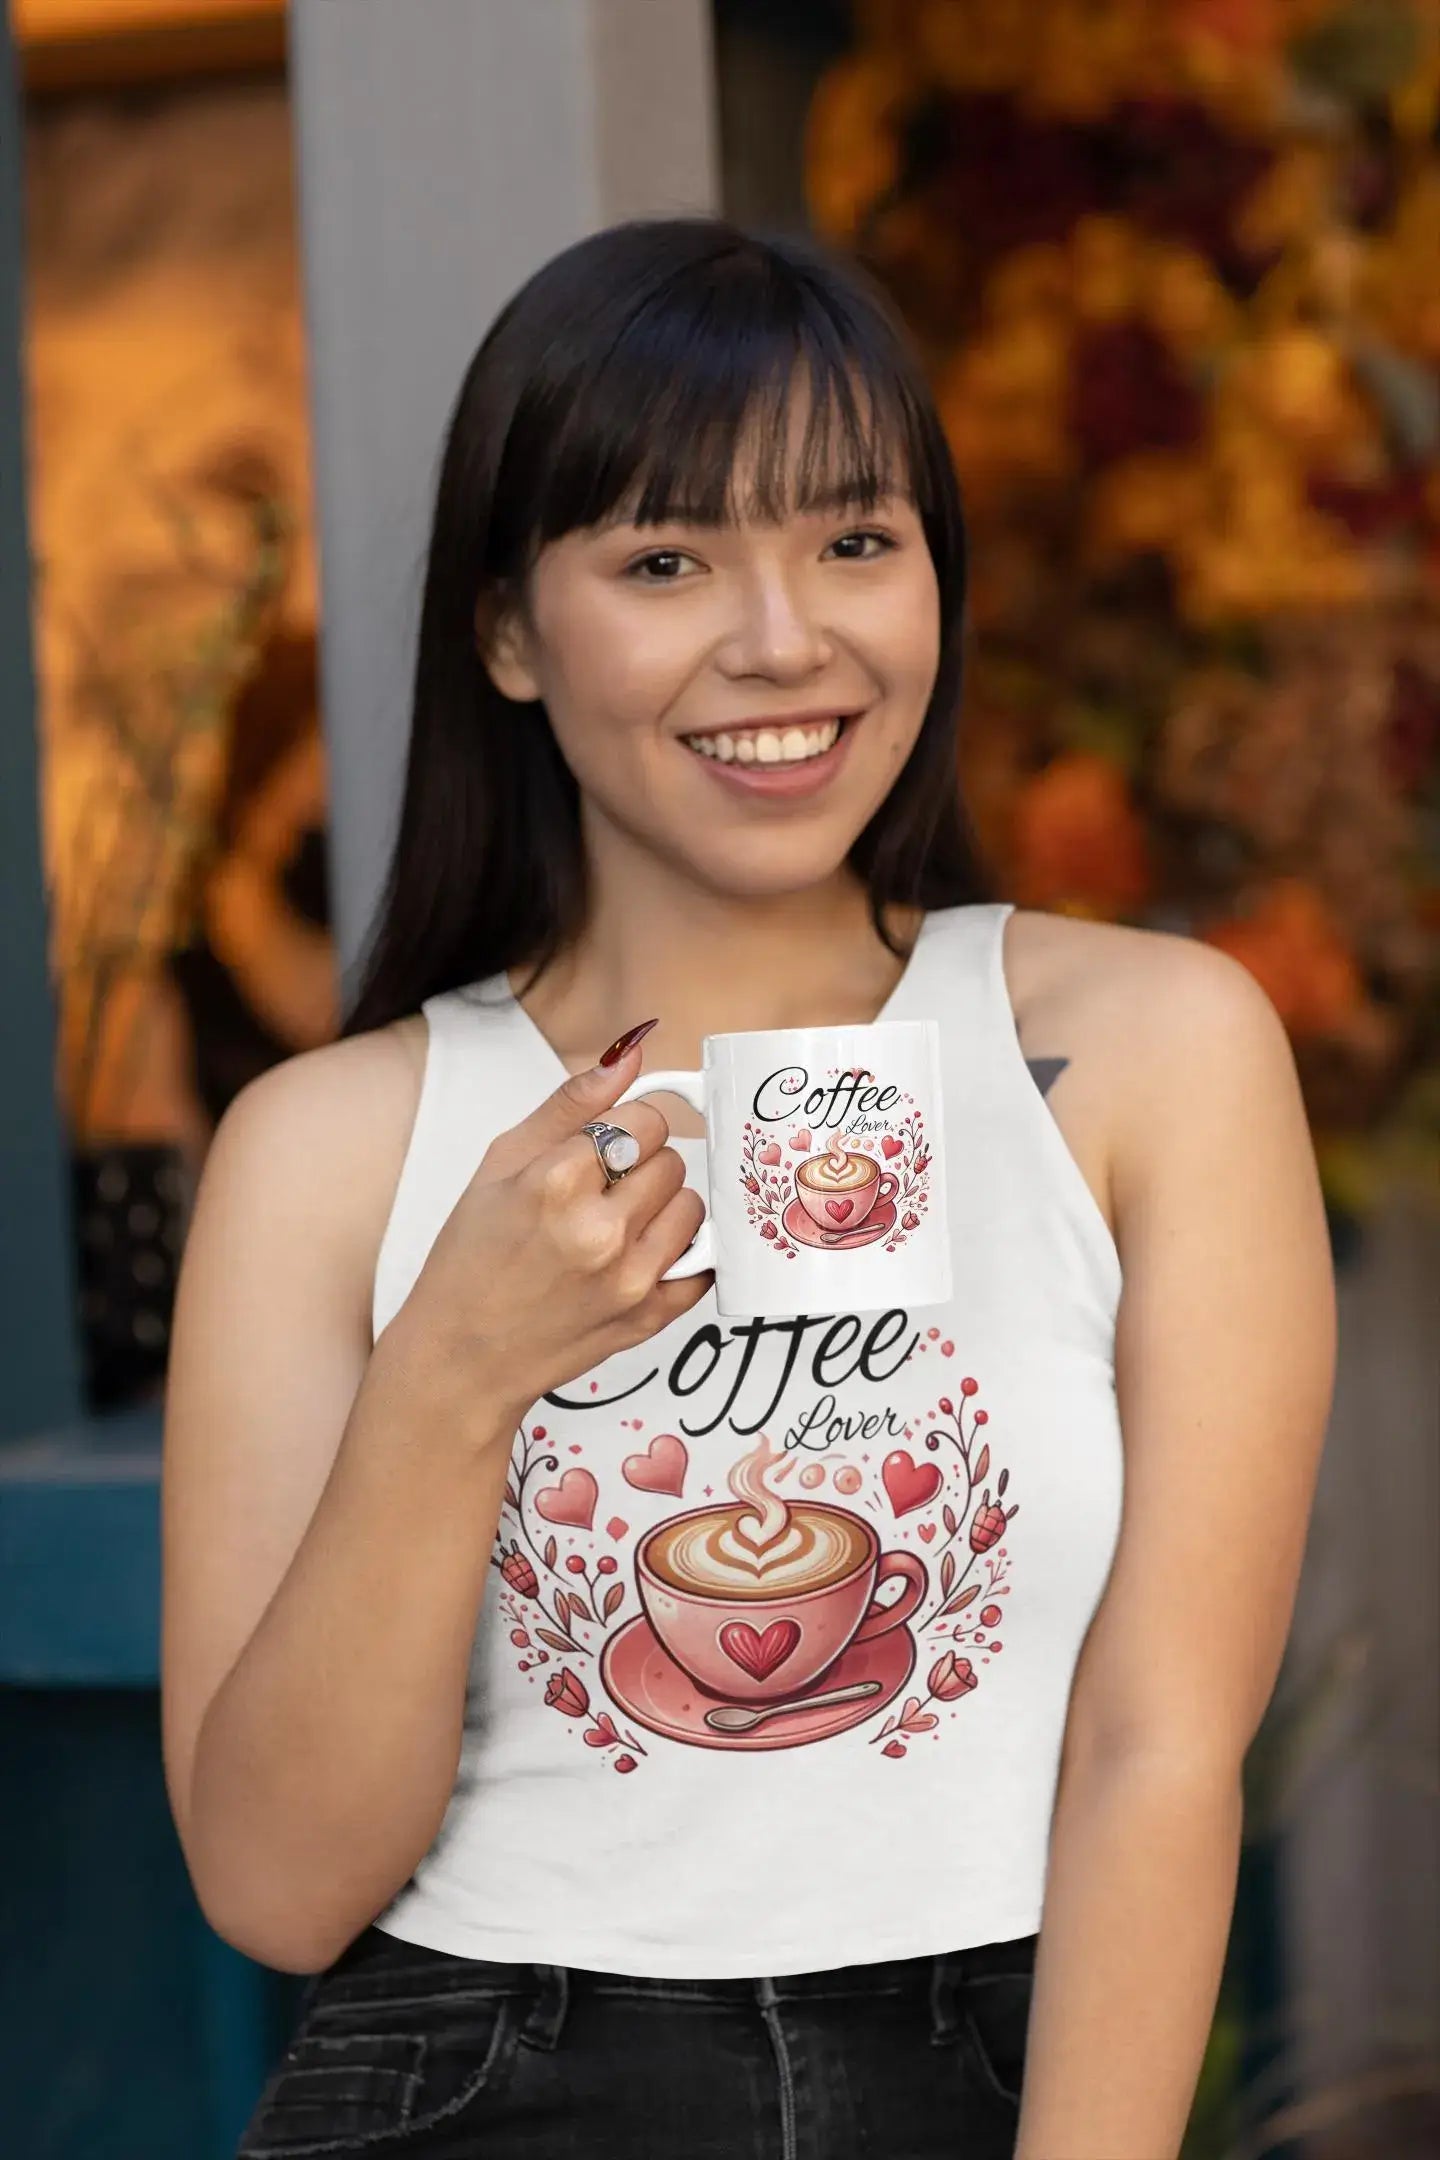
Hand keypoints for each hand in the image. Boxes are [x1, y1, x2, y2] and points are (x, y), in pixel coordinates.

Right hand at [399, 1031, 710, 1430]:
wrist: (462, 1357)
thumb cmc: (471, 1260)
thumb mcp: (499, 1165)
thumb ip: (569, 1104)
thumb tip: (629, 1054)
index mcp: (555, 1182)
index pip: (644, 1119)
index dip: (625, 1129)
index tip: (603, 1149)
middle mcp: (599, 1230)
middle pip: (672, 1159)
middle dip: (640, 1167)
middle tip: (599, 1194)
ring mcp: (630, 1278)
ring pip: (691, 1205)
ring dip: (661, 1208)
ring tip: (615, 1227)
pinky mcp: (651, 1317)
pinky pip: (702, 1261)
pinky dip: (679, 1255)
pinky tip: (634, 1259)